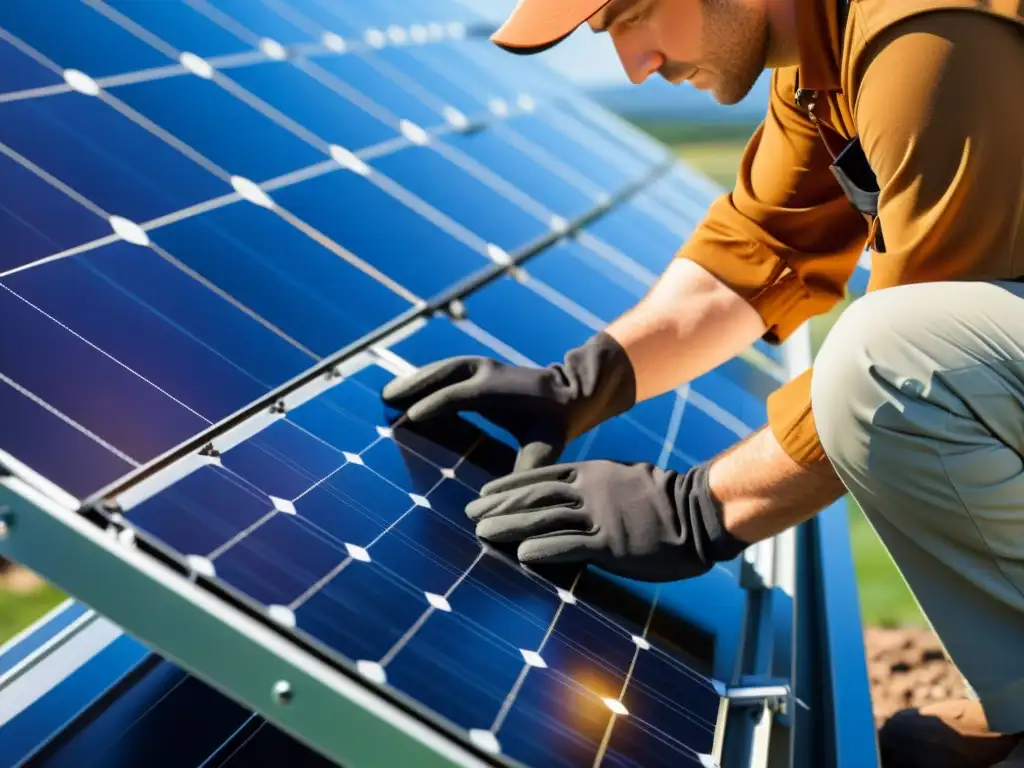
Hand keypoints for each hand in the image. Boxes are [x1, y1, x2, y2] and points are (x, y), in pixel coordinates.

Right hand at [381, 333, 635, 471]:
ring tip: (388, 393)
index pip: (460, 395)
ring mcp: (483, 367)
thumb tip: (510, 497)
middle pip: (444, 373)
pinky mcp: (479, 369)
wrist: (570, 393)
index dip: (435, 405)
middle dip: (414, 385)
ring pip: (442, 368)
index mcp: (499, 390)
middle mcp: (487, 373)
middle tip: (386, 397)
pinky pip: (447, 370)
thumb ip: (527, 468)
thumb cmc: (555, 423)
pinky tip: (407, 390)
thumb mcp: (545, 447)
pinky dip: (426, 377)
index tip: (410, 418)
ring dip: (415, 378)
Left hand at [464, 460, 748, 581]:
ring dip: (510, 526)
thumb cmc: (664, 496)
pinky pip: (571, 546)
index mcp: (591, 472)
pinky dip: (543, 549)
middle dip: (498, 505)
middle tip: (468, 512)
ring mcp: (600, 517)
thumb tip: (569, 489)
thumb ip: (593, 482)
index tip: (482, 492)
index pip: (538, 476)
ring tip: (481, 531)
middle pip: (533, 496)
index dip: (507, 485)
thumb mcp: (623, 476)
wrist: (699, 511)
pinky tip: (520, 555)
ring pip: (544, 520)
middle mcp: (589, 491)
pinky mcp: (612, 545)